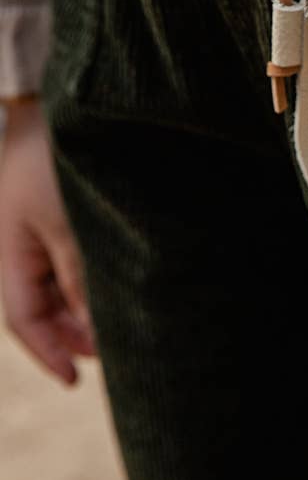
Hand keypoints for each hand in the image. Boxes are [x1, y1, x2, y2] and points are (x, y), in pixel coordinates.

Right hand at [0, 97, 95, 384]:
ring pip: (62, 279)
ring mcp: (41, 222)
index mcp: (8, 249)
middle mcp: (20, 240)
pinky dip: (94, 274)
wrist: (68, 100)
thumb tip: (92, 324)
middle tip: (115, 351)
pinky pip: (74, 253)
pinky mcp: (65, 204)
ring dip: (87, 304)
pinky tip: (121, 281)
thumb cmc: (61, 157)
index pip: (24, 317)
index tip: (77, 379)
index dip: (50, 350)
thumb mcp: (71, 222)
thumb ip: (80, 274)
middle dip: (75, 331)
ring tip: (124, 323)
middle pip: (43, 303)